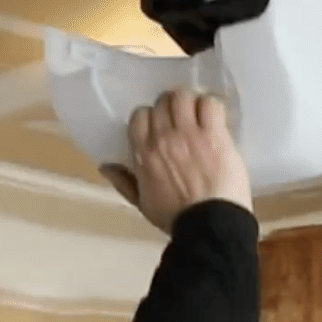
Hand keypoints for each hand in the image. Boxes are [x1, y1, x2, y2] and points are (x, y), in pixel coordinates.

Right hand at [99, 89, 251, 233]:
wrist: (209, 225)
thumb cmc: (176, 218)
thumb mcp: (143, 204)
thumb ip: (124, 182)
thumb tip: (105, 166)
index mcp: (145, 154)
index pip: (139, 116)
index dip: (150, 116)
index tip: (160, 125)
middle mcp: (164, 138)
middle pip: (162, 103)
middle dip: (171, 107)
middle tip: (181, 117)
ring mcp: (191, 135)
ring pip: (184, 97)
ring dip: (190, 101)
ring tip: (198, 113)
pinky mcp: (215, 136)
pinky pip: (210, 105)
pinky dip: (210, 105)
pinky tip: (214, 118)